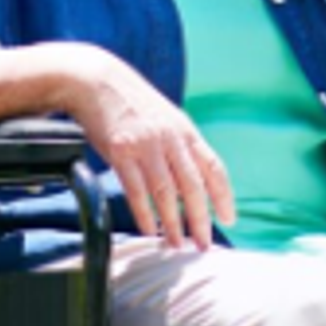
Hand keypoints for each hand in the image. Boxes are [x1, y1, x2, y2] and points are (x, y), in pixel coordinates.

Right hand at [73, 59, 236, 246]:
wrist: (95, 81)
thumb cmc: (130, 102)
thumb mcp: (166, 117)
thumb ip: (180, 145)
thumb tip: (194, 179)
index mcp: (185, 131)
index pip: (214, 168)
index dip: (224, 196)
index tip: (230, 218)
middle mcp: (169, 139)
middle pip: (192, 186)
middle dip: (201, 219)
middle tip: (202, 243)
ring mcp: (145, 145)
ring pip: (165, 193)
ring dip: (172, 223)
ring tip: (175, 244)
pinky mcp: (120, 152)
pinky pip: (136, 190)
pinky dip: (144, 214)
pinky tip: (150, 229)